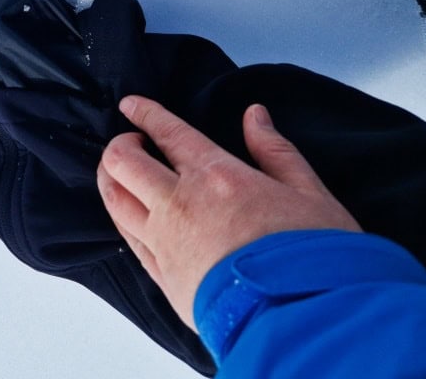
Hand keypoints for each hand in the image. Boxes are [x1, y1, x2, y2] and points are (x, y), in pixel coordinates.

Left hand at [96, 96, 361, 329]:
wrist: (304, 321)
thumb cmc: (314, 259)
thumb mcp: (310, 193)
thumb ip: (276, 151)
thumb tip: (255, 115)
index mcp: (217, 176)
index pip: (167, 132)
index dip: (144, 113)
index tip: (130, 104)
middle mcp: (180, 205)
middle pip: (123, 163)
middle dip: (119, 146)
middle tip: (131, 142)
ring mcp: (165, 243)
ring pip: (114, 200)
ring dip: (110, 180)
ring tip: (120, 174)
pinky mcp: (163, 278)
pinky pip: (127, 239)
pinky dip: (122, 218)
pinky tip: (129, 215)